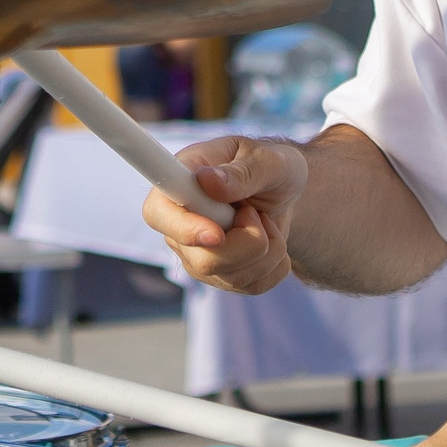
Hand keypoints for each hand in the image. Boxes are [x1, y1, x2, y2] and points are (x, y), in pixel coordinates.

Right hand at [140, 136, 303, 294]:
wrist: (287, 193)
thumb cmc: (270, 168)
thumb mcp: (268, 160)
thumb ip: (241, 172)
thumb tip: (207, 181)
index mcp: (180, 182)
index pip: (158, 213)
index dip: (184, 229)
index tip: (218, 234)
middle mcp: (180, 223)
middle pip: (202, 260)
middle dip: (247, 243)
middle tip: (257, 213)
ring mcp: (197, 253)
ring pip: (230, 277)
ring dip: (267, 250)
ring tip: (267, 220)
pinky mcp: (220, 275)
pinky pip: (251, 286)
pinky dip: (275, 265)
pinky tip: (272, 240)